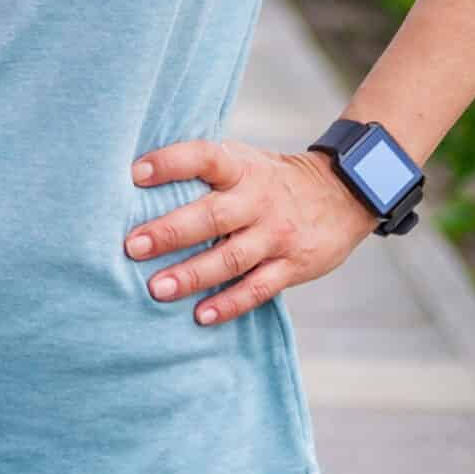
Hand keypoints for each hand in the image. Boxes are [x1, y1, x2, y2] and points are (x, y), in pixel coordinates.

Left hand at [125, 140, 377, 325]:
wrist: (343, 194)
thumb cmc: (270, 178)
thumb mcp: (244, 160)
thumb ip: (204, 170)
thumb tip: (137, 176)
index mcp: (241, 168)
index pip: (203, 158)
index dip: (170, 163)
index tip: (134, 173)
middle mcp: (258, 201)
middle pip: (211, 217)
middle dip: (170, 232)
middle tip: (131, 246)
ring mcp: (276, 236)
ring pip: (231, 259)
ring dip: (192, 275)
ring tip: (156, 289)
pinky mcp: (293, 266)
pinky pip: (257, 288)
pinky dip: (229, 304)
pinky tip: (201, 315)